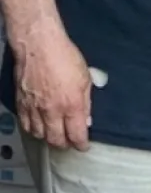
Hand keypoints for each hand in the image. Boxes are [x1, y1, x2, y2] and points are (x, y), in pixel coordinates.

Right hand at [13, 28, 92, 149]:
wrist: (38, 46)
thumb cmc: (65, 57)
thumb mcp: (86, 79)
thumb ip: (86, 103)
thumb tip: (86, 120)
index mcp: (71, 105)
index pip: (76, 135)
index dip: (80, 144)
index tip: (83, 146)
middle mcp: (51, 111)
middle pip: (55, 139)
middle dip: (64, 144)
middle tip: (69, 143)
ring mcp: (33, 108)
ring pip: (39, 134)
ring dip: (47, 138)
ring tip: (55, 136)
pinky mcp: (20, 102)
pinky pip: (25, 124)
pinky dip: (32, 129)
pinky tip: (38, 127)